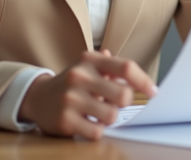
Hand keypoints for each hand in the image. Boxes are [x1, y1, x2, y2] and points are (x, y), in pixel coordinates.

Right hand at [19, 49, 157, 139]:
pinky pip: (97, 132)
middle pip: (123, 95)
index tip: (153, 92)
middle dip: (124, 103)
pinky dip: (98, 130)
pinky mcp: (65, 119)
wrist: (37, 97)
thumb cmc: (72, 83)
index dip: (144, 81)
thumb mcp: (88, 67)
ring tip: (100, 114)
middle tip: (115, 104)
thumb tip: (141, 78)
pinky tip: (89, 123)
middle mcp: (80, 76)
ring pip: (112, 116)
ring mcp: (71, 98)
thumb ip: (113, 67)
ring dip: (110, 118)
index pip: (126, 67)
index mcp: (90, 60)